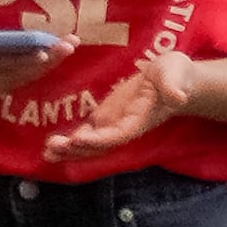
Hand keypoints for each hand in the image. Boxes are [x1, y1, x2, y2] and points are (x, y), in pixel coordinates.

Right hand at [0, 18, 71, 100]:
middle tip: (68, 44)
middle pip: (13, 74)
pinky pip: (18, 81)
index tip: (42, 50)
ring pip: (20, 79)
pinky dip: (37, 69)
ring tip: (69, 47)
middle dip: (43, 60)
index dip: (17, 59)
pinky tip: (55, 56)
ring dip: (46, 65)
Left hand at [46, 48, 196, 165]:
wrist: (175, 79)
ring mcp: (114, 124)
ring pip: (91, 143)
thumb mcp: (175, 73)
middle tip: (53, 150)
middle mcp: (124, 127)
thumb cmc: (176, 74)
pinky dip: (70, 142)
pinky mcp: (106, 117)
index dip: (99, 140)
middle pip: (100, 145)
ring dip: (70, 150)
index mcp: (140, 119)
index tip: (78, 140)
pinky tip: (52, 147)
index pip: (118, 134)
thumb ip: (174, 85)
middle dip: (77, 150)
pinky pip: (87, 133)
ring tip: (47, 153)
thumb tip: (178, 96)